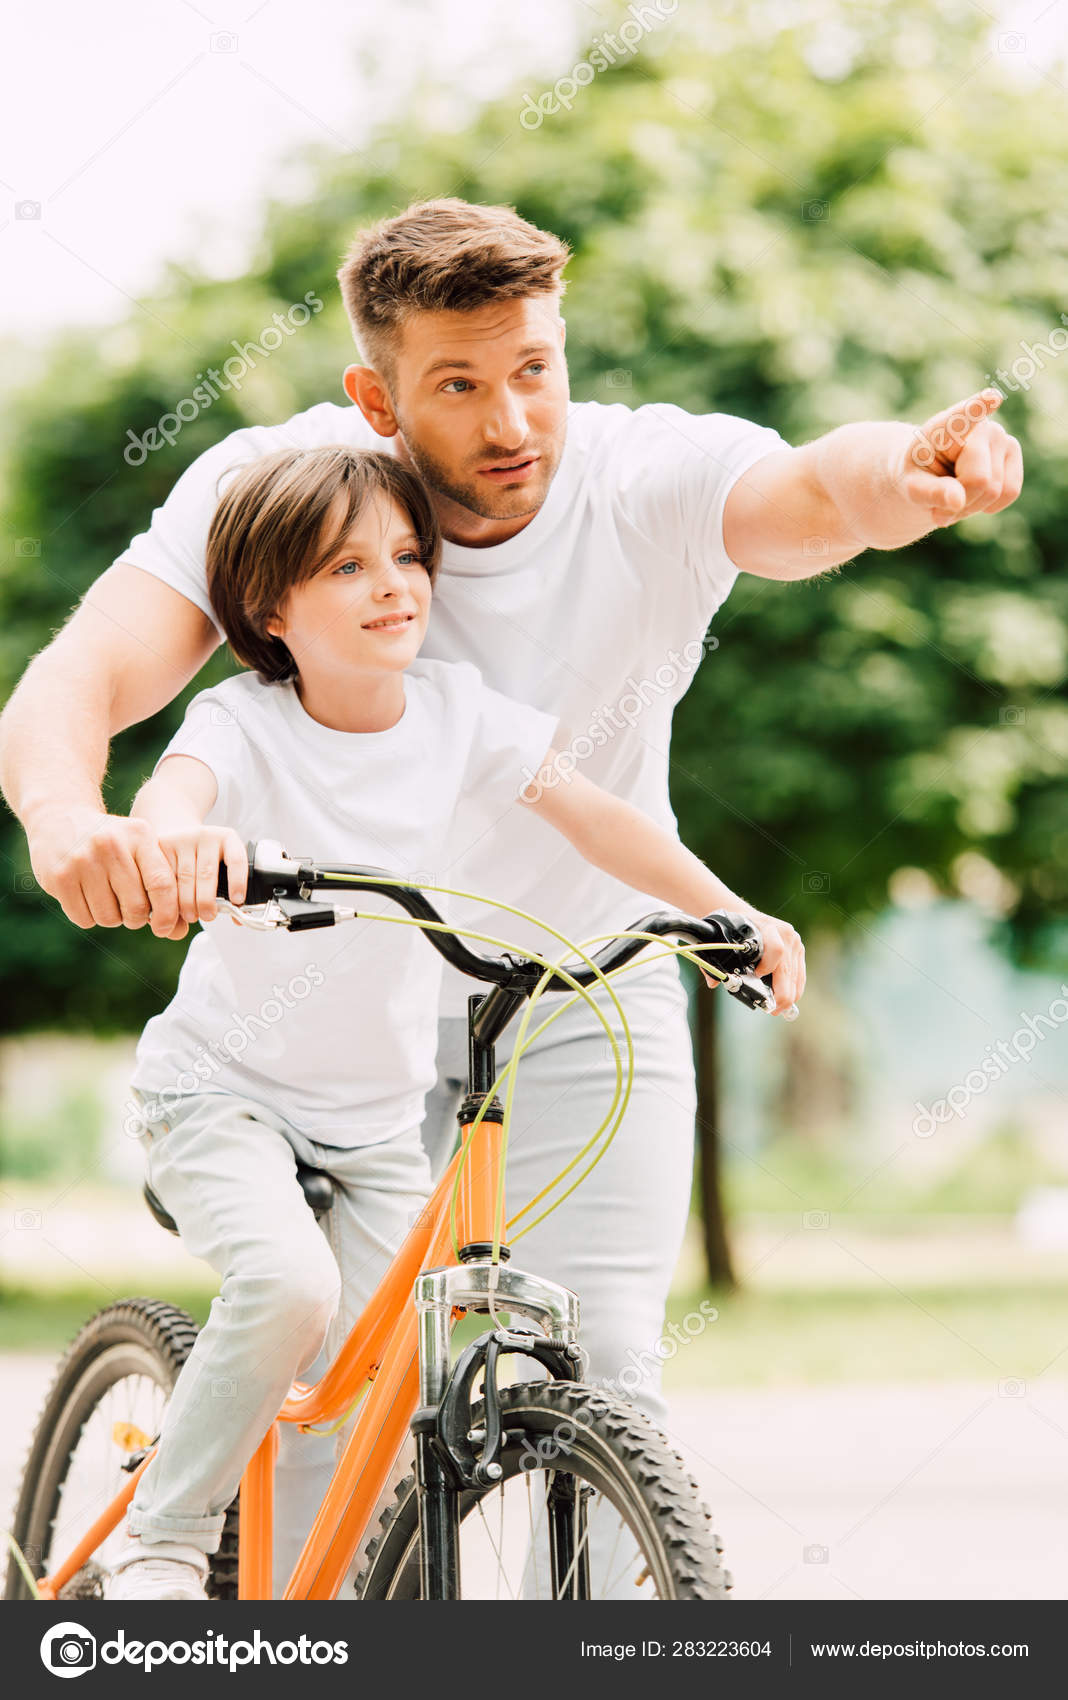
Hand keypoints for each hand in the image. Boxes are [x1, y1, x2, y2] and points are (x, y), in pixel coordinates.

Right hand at [27, 806, 185, 935]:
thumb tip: (177, 929)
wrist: (59, 817)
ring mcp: (82, 860)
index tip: (164, 927)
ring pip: (109, 917)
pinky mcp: (59, 877)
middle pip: (136, 907)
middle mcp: (110, 845)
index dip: (167, 913)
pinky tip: (86, 898)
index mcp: (138, 835)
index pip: (161, 884)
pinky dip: (89, 917)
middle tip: (130, 911)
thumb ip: (160, 877)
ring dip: (111, 918)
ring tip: (107, 899)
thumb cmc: (111, 841)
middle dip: (136, 918)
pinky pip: (84, 918)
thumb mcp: (138, 844)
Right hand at [155, 824, 247, 927]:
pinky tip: (171, 905)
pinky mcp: (162, 846)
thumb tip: (238, 920)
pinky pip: (166, 876)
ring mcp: (182, 839)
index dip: (237, 881)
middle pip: (207, 874)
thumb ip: (230, 893)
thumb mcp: (222, 868)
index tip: (237, 901)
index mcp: (227, 839)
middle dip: (206, 901)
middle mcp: (205, 836)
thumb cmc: (202, 862)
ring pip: (184, 878)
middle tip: (207, 916)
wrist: (178, 840)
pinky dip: (169, 896)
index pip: (236, 858)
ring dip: (187, 903)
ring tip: (190, 916)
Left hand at [701, 908, 804, 1015]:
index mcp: (768, 928)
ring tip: (777, 1008)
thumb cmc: (736, 931)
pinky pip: (800, 975)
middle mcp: (785, 934)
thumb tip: (714, 982)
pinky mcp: (799, 951)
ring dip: (789, 995)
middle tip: (772, 1009)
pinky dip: (794, 990)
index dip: (768, 967)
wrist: (748, 917)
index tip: (757, 977)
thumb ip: (717, 960)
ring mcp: (795, 943)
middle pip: (788, 969)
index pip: (776, 950)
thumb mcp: (725, 939)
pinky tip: (787, 1000)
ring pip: (796, 976)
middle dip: (781, 994)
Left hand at [899, 387, 1022, 532]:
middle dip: (961, 502)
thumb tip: (957, 501)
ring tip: (955, 496)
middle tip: (940, 501)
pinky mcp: (1014, 452)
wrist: (932, 475)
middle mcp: (979, 426)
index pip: (964, 417)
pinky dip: (989, 505)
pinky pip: (1010, 492)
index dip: (979, 408)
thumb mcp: (912, 487)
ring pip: (996, 491)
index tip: (991, 398)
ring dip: (972, 506)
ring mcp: (1001, 436)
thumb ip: (931, 493)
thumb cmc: (919, 476)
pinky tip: (974, 495)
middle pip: (980, 480)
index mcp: (945, 428)